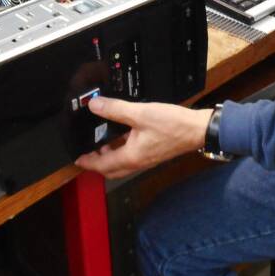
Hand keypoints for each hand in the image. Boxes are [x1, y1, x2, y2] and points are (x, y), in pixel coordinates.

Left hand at [74, 98, 212, 179]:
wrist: (197, 130)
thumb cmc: (172, 124)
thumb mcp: (141, 113)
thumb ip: (116, 109)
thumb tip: (94, 105)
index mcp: (131, 157)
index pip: (102, 166)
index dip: (88, 163)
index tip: (77, 159)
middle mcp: (137, 162)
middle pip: (111, 170)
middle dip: (97, 164)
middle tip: (87, 154)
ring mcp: (146, 159)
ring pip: (121, 164)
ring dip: (109, 158)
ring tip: (101, 144)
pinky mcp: (153, 153)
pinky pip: (131, 157)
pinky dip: (121, 151)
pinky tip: (123, 137)